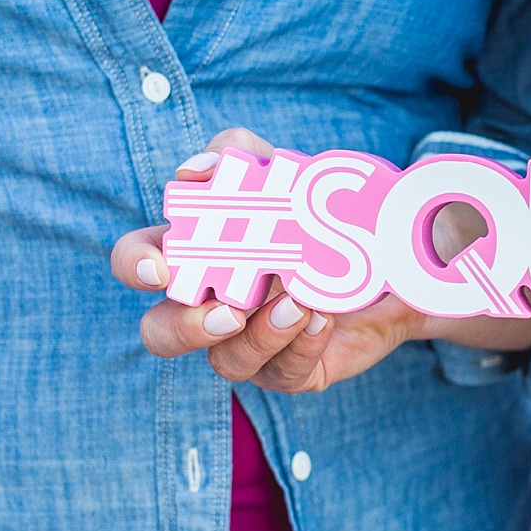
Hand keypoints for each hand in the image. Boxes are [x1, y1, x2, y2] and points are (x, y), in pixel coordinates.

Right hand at [117, 132, 530, 391]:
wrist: (396, 249)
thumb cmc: (321, 207)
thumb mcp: (285, 169)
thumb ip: (240, 158)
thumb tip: (197, 168)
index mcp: (196, 250)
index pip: (139, 261)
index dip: (135, 265)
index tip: (160, 268)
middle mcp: (209, 303)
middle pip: (159, 333)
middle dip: (184, 329)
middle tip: (227, 309)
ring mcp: (248, 344)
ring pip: (226, 362)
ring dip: (259, 334)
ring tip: (298, 300)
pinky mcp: (291, 370)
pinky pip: (284, 372)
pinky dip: (300, 344)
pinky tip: (321, 315)